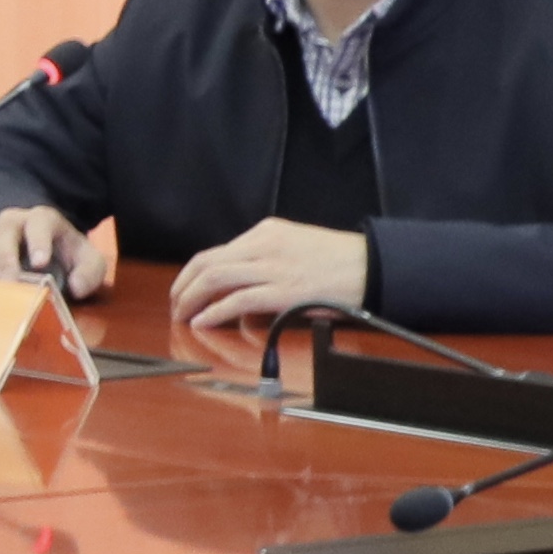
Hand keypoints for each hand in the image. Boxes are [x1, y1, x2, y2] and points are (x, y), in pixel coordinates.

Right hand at [0, 204, 118, 300]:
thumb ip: (90, 271)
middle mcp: (11, 223)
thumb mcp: (88, 260)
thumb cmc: (66, 255)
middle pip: (3, 233)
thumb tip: (76, 288)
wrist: (44, 250)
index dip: (39, 241)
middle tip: (10, 281)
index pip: (39, 223)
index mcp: (42, 220)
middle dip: (5, 257)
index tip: (41, 263)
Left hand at [172, 219, 367, 334]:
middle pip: (207, 264)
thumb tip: (238, 289)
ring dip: (191, 300)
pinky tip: (203, 321)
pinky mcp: (286, 290)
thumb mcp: (296, 247)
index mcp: (267, 232)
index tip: (183, 291)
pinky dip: (214, 312)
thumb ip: (265, 261)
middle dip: (183, 288)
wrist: (376, 266)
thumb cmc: (340, 262)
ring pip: (215, 279)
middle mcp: (265, 245)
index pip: (215, 252)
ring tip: (182, 316)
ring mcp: (275, 267)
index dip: (191, 275)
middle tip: (175, 307)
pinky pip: (238, 300)